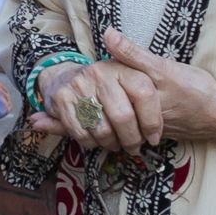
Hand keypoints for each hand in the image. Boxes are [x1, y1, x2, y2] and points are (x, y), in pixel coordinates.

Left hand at [27, 29, 215, 152]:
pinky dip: (104, 131)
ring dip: (81, 132)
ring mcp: (139, 129)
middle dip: (66, 127)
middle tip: (39, 124)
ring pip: (104, 132)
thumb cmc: (194, 91)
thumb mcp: (162, 68)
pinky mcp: (148, 131)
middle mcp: (130, 121)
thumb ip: (133, 55)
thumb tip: (107, 34)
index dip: (64, 117)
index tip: (39, 117)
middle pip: (91, 126)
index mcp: (128, 105)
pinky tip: (95, 129)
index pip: (89, 113)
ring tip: (55, 128)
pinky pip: (120, 133)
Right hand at [29, 55, 158, 154]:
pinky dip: (91, 143)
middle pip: (123, 116)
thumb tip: (151, 115)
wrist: (65, 78)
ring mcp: (79, 85)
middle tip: (134, 147)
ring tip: (115, 143)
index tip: (153, 138)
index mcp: (121, 67)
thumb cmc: (107, 87)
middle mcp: (99, 72)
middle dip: (132, 139)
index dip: (152, 121)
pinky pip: (82, 133)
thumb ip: (145, 92)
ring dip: (111, 143)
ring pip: (103, 129)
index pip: (144, 93)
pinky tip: (96, 139)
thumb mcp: (128, 83)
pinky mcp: (62, 99)